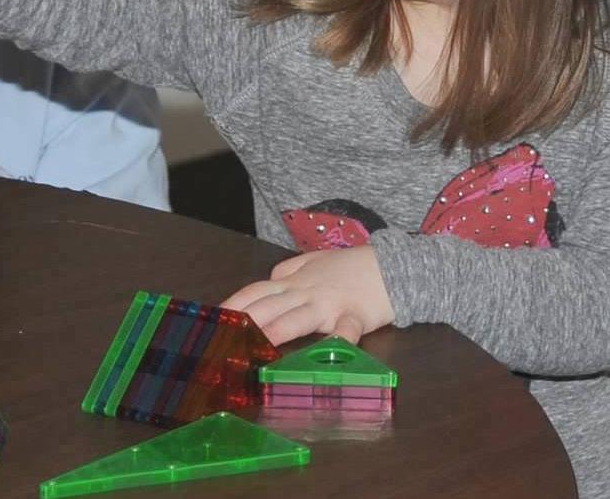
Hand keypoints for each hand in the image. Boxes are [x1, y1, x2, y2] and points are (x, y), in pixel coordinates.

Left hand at [220, 246, 393, 345]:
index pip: (257, 291)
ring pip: (299, 317)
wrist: (393, 266)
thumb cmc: (353, 267)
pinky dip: (340, 338)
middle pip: (269, 306)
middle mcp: (306, 292)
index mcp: (294, 281)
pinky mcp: (355, 315)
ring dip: (278, 329)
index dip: (235, 303)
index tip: (215, 317)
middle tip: (224, 335)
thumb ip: (290, 268)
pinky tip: (332, 348)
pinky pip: (346, 328)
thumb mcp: (316, 260)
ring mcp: (329, 304)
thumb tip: (271, 279)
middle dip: (246, 320)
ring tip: (260, 342)